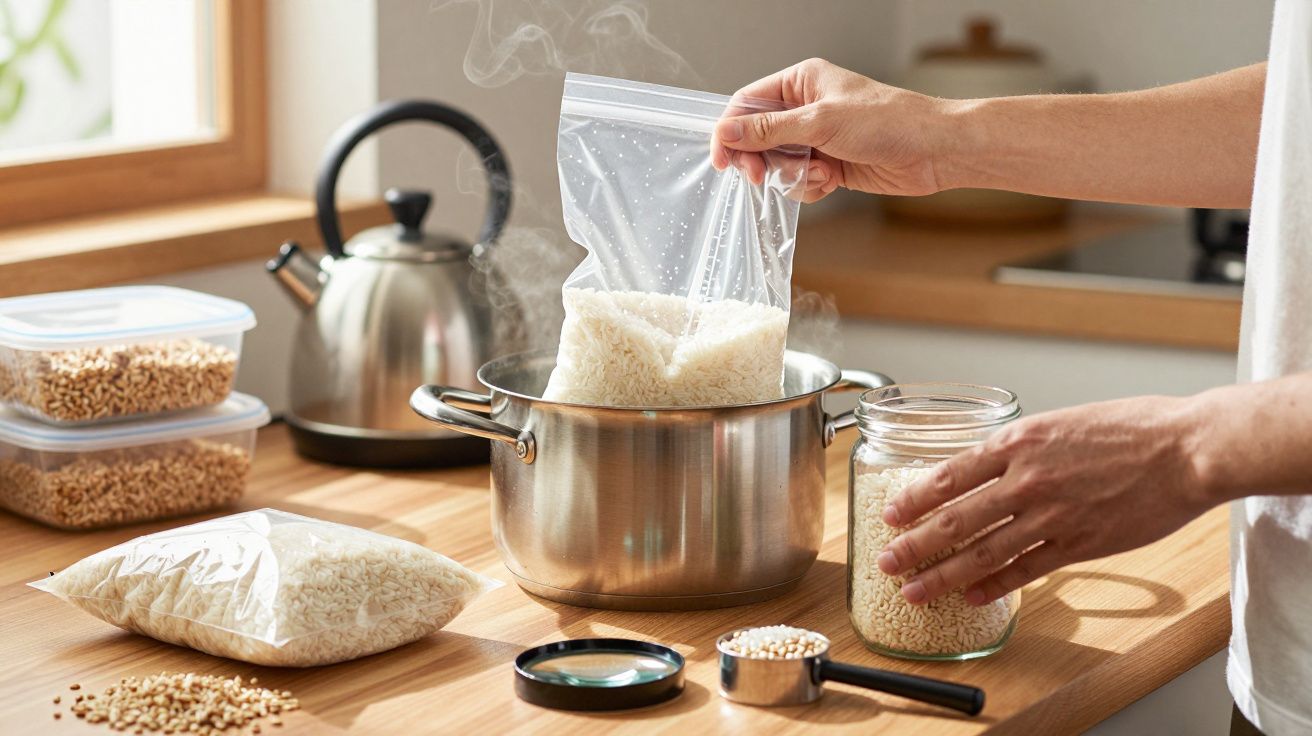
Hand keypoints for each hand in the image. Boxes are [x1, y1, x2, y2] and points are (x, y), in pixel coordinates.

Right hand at [711, 58, 954, 201]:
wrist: (931, 151)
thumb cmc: (886, 121)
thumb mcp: (820, 122)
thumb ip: (769, 129)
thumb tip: (727, 132)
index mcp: (801, 82)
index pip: (747, 103)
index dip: (731, 131)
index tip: (723, 160)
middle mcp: (805, 108)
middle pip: (757, 138)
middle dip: (761, 160)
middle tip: (761, 177)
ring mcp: (816, 138)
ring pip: (777, 165)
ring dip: (792, 176)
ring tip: (820, 173)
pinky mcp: (828, 165)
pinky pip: (798, 182)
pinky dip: (809, 187)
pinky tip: (832, 181)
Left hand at [875, 395, 1215, 605]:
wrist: (1186, 449)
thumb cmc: (1130, 428)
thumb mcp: (1060, 422)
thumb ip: (1022, 448)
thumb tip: (988, 464)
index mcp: (1017, 443)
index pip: (949, 475)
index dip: (914, 499)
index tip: (890, 514)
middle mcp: (1026, 480)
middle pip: (955, 519)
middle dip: (914, 544)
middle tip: (886, 562)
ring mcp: (1051, 516)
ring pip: (983, 552)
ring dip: (943, 575)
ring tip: (914, 591)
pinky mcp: (1079, 544)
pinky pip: (1026, 570)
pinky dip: (995, 585)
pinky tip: (972, 596)